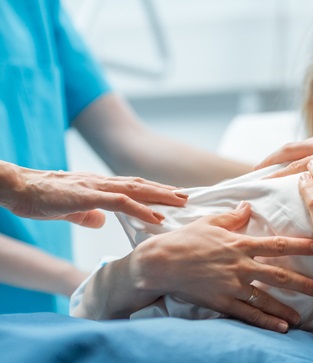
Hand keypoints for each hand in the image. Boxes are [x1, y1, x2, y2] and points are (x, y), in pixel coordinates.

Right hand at [0, 162, 187, 227]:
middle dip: (166, 191)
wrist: (16, 187)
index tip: (173, 197)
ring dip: (161, 196)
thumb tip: (101, 221)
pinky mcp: (88, 195)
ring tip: (181, 202)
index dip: (154, 191)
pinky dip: (142, 209)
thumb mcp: (68, 209)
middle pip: (141, 186)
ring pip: (136, 190)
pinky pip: (121, 203)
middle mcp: (102, 183)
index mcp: (98, 186)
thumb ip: (86, 214)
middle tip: (188, 197)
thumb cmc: (39, 198)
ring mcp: (96, 187)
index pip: (133, 187)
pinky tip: (156, 216)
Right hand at [129, 202, 312, 331]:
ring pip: (266, 299)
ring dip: (286, 308)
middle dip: (303, 283)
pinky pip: (248, 314)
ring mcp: (232, 286)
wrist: (158, 264)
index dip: (301, 245)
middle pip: (279, 275)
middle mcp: (240, 266)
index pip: (278, 245)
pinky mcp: (221, 302)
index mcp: (240, 244)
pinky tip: (281, 328)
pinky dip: (266, 322)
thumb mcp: (210, 222)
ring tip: (303, 317)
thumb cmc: (184, 240)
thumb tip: (248, 205)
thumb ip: (233, 216)